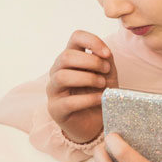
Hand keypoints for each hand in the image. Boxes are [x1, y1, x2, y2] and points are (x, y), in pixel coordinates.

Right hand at [47, 30, 117, 145]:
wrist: (95, 123)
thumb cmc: (99, 94)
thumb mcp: (107, 74)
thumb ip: (105, 60)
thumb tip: (103, 53)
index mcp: (70, 58)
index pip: (76, 37)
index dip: (92, 41)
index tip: (107, 54)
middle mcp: (57, 71)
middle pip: (66, 56)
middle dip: (91, 62)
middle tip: (106, 71)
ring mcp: (53, 90)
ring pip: (62, 76)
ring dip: (88, 79)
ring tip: (103, 85)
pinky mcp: (55, 109)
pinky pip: (69, 101)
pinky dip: (88, 99)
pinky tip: (100, 99)